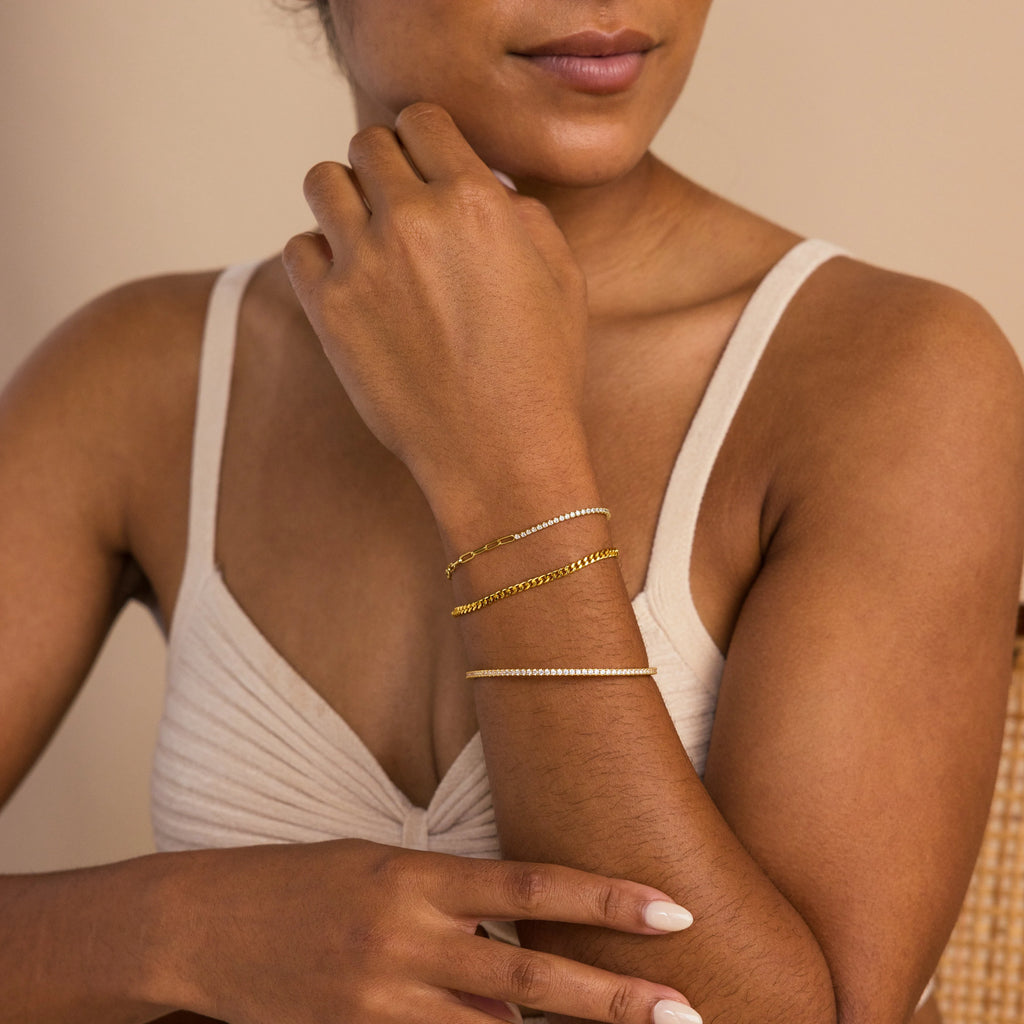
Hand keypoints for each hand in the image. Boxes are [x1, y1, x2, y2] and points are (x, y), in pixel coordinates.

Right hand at [166, 839, 696, 1023]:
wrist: (203, 924)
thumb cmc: (301, 882)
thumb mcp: (382, 868)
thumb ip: (451, 908)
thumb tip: (516, 973)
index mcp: (418, 877)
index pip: (531, 884)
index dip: (605, 897)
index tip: (673, 911)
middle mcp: (408, 940)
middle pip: (528, 977)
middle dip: (612, 1001)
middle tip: (685, 1016)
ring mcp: (381, 1000)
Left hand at [282, 103, 589, 502]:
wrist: (498, 453)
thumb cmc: (540, 371)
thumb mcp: (562, 277)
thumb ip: (520, 213)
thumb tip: (485, 187)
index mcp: (475, 201)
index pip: (423, 120)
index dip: (426, 140)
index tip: (429, 166)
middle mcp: (413, 220)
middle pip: (368, 144)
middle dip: (387, 166)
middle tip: (400, 204)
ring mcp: (364, 264)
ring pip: (324, 182)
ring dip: (346, 198)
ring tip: (369, 234)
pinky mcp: (330, 310)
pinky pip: (299, 246)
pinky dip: (320, 253)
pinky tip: (350, 278)